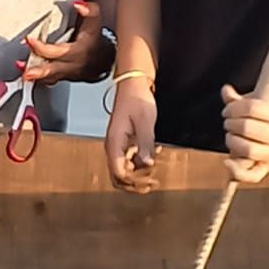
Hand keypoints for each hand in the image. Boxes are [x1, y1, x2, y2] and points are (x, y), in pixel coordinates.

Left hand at [21, 1, 114, 85]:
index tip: (29, 40)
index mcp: (80, 50)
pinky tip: (24, 73)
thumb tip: (78, 4)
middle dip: (39, 70)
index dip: (45, 46)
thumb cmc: (92, 40)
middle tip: (25, 69)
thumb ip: (89, 12)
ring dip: (35, 75)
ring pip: (50, 77)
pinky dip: (35, 78)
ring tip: (21, 70)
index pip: (62, 50)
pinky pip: (47, 81)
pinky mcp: (60, 77)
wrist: (101, 59)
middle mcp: (73, 64)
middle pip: (55, 69)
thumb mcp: (94, 24)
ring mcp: (66, 73)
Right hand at [104, 75, 156, 192]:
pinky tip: (153, 155)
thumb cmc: (136, 98)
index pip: (119, 173)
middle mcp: (113, 146)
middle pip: (118, 176)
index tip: (151, 181)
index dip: (134, 181)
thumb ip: (145, 144)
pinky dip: (140, 163)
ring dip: (139, 174)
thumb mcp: (145, 121)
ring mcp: (118, 145)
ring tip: (155, 169)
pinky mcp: (124, 142)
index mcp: (114, 142)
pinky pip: (129, 160)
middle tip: (152, 183)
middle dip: (134, 183)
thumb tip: (147, 164)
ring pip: (123, 170)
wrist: (132, 84)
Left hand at [220, 85, 268, 182]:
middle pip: (247, 127)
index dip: (234, 107)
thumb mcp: (266, 106)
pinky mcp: (267, 168)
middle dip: (230, 123)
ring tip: (231, 136)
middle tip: (228, 122)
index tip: (228, 110)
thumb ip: (242, 100)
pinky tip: (227, 161)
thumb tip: (225, 90)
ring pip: (248, 149)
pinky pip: (252, 176)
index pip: (252, 107)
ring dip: (231, 140)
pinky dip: (236, 171)